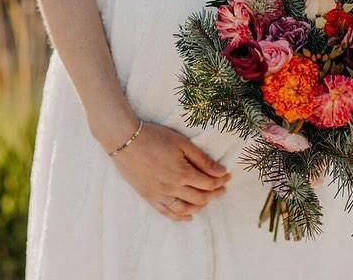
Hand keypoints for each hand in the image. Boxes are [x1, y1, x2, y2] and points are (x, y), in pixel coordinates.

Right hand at [110, 120, 230, 221]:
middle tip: (222, 187)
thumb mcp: (182, 143)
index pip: (209, 183)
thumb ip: (202, 159)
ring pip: (186, 209)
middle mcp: (172, 188)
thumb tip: (222, 171)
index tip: (228, 175)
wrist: (125, 140)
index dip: (221, 180)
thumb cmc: (154, 137)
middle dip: (215, 193)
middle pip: (201, 198)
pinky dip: (181, 217)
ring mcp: (160, 195)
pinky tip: (189, 216)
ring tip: (208, 198)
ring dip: (200, 206)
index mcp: (182, 173)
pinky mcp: (149, 197)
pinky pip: (168, 213)